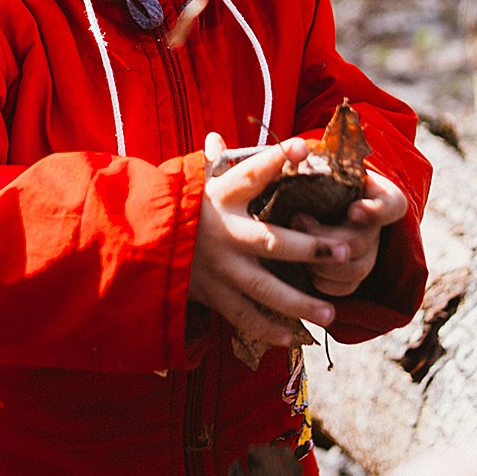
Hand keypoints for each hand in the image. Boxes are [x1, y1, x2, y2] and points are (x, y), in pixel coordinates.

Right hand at [189, 140, 343, 347]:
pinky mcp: (211, 294)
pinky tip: (290, 336)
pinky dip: (265, 329)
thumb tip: (216, 139)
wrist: (132, 242)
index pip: (251, 174)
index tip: (303, 147)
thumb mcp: (187, 185)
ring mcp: (218, 268)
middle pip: (271, 241)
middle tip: (343, 250)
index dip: (276, 159)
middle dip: (309, 248)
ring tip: (330, 312)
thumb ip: (208, 165)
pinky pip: (242, 316)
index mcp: (219, 198)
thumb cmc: (171, 210)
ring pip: (264, 288)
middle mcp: (223, 233)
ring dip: (299, 302)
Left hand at [286, 156, 407, 296]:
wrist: (313, 202)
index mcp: (380, 196)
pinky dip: (321, 282)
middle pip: (362, 241)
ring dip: (321, 262)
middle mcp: (378, 228)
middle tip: (298, 220)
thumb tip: (296, 152)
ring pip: (355, 269)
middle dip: (327, 237)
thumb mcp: (322, 164)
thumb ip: (317, 161)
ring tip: (296, 246)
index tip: (354, 210)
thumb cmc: (317, 178)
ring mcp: (369, 254)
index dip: (375, 211)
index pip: (391, 205)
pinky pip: (343, 289)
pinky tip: (302, 268)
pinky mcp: (352, 276)